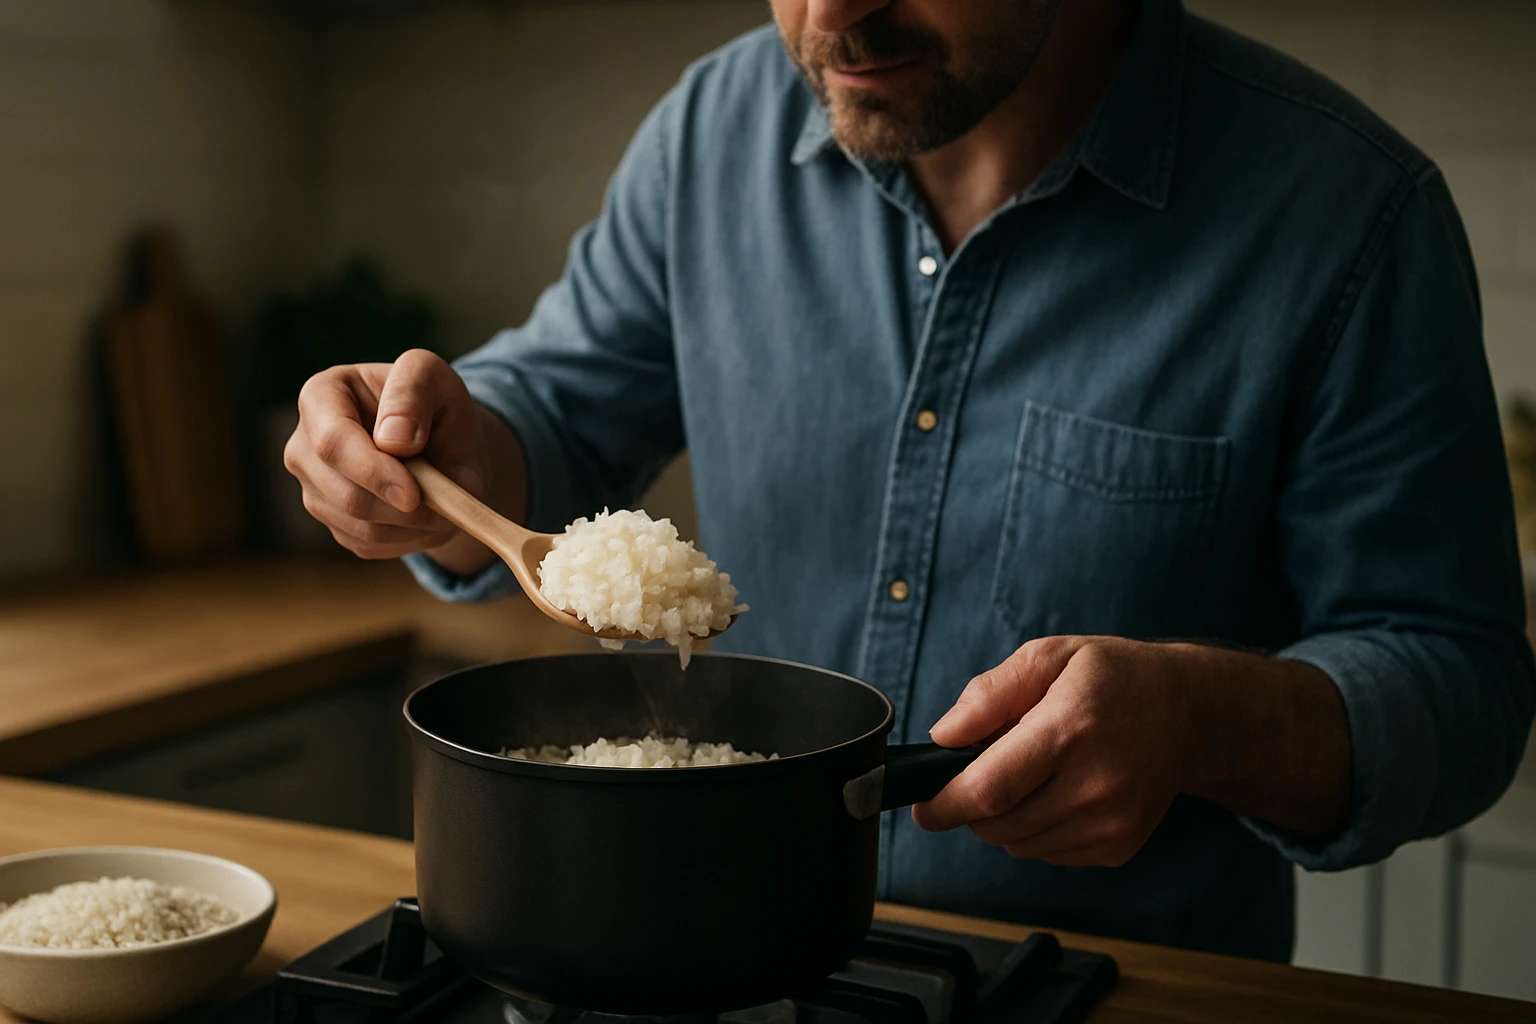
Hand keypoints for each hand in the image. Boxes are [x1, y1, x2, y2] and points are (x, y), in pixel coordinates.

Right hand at [283, 349, 494, 561]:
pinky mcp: (334, 521)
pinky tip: (426, 515)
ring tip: (446, 504)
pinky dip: (408, 538)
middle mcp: (305, 446)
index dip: (373, 472)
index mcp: (321, 396)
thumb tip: (395, 440)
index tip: (414, 493)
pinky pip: (368, 543)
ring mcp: (314, 488)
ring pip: (358, 526)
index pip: (332, 443)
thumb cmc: (432, 403)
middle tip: (446, 507)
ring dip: (411, 525)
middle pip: (344, 494)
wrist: (442, 444)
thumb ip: (413, 394)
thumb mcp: (434, 377)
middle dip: (401, 508)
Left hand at [911, 637, 1199, 866]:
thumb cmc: (1114, 678)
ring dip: (1005, 817)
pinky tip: (1058, 791)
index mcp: (1070, 729)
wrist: (1189, 712)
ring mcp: (1111, 822)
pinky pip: (1046, 853)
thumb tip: (942, 735)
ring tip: (1033, 772)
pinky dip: (1036, 829)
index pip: (989, 788)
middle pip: (997, 824)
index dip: (944, 804)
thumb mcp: (1049, 657)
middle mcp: (1095, 783)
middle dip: (974, 803)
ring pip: (1017, 844)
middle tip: (989, 766)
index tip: (922, 807)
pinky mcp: (1118, 846)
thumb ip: (990, 694)